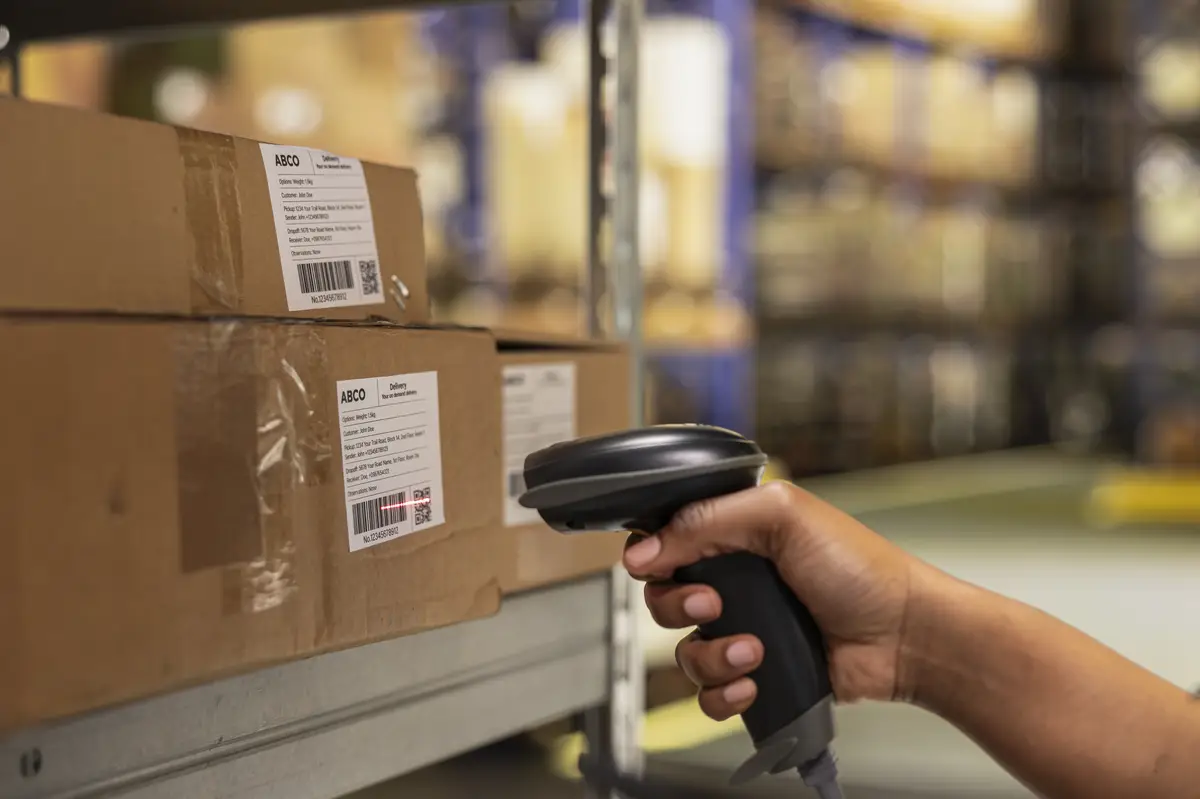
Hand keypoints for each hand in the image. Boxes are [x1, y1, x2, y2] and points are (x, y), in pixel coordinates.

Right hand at [623, 481, 931, 721]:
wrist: (904, 634)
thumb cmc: (859, 567)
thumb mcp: (781, 515)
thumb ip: (708, 519)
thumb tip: (645, 548)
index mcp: (736, 533)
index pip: (666, 540)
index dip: (653, 556)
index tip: (654, 567)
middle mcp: (734, 580)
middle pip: (664, 598)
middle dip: (678, 606)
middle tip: (713, 605)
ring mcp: (744, 629)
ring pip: (686, 652)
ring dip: (712, 655)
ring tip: (754, 650)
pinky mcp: (756, 674)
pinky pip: (709, 694)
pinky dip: (723, 693)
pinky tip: (753, 682)